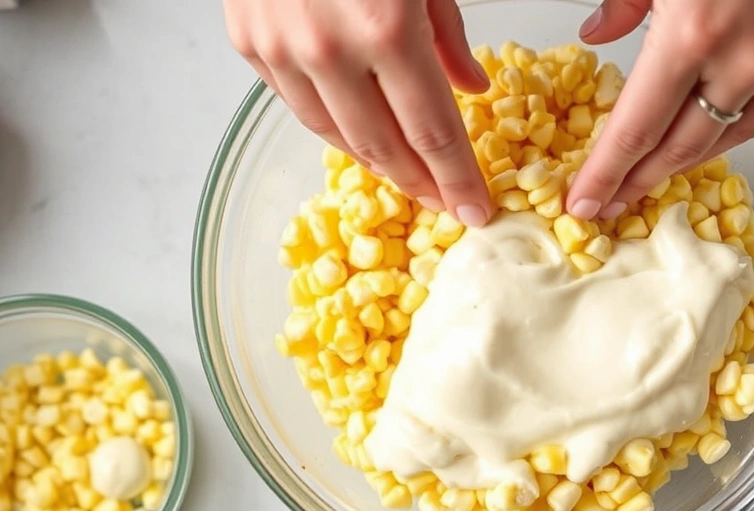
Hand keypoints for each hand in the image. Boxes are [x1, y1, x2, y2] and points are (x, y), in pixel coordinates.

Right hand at [224, 0, 494, 225]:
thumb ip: (449, 32)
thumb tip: (472, 88)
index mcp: (386, 29)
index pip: (432, 133)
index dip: (457, 179)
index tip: (477, 210)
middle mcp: (328, 51)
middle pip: (384, 148)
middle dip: (422, 184)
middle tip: (447, 203)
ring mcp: (280, 50)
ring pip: (336, 137)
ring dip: (378, 163)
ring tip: (409, 178)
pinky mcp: (250, 43)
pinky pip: (299, 107)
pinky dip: (335, 128)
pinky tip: (361, 136)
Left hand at [567, 0, 753, 219]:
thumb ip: (624, 1)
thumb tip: (596, 36)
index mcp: (694, 33)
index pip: (637, 129)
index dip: (608, 173)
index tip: (586, 203)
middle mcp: (747, 59)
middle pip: (682, 148)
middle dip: (641, 181)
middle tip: (612, 202)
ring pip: (729, 137)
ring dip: (686, 162)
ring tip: (652, 178)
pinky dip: (730, 128)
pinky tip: (705, 135)